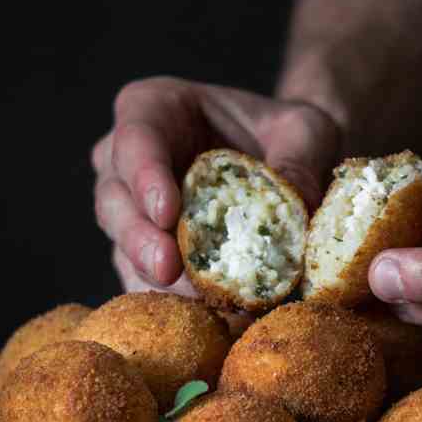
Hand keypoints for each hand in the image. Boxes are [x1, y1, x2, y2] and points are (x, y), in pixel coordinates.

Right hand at [91, 77, 339, 294]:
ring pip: (121, 241)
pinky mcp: (142, 245)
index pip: (137, 137)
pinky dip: (164, 295)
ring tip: (191, 299)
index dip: (145, 176)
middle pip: (116, 197)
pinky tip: (193, 314)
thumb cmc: (285, 132)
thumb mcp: (305, 129)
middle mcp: (129, 156)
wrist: (282, 158)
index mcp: (154, 108)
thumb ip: (300, 159)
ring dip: (150, 274)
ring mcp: (130, 204)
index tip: (169, 213)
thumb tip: (295, 212)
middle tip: (169, 269)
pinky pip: (138, 272)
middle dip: (140, 237)